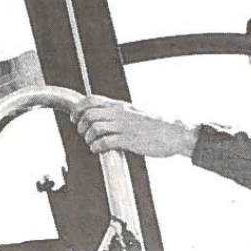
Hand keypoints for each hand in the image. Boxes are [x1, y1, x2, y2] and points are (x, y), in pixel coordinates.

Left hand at [71, 95, 198, 157]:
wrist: (174, 133)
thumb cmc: (157, 126)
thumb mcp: (135, 114)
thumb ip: (120, 114)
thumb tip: (107, 118)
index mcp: (120, 106)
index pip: (91, 100)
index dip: (78, 109)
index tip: (76, 117)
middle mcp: (119, 114)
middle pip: (88, 114)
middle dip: (80, 125)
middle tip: (83, 133)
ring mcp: (123, 127)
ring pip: (94, 128)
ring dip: (88, 137)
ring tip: (91, 143)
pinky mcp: (128, 141)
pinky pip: (104, 142)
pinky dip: (96, 147)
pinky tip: (97, 150)